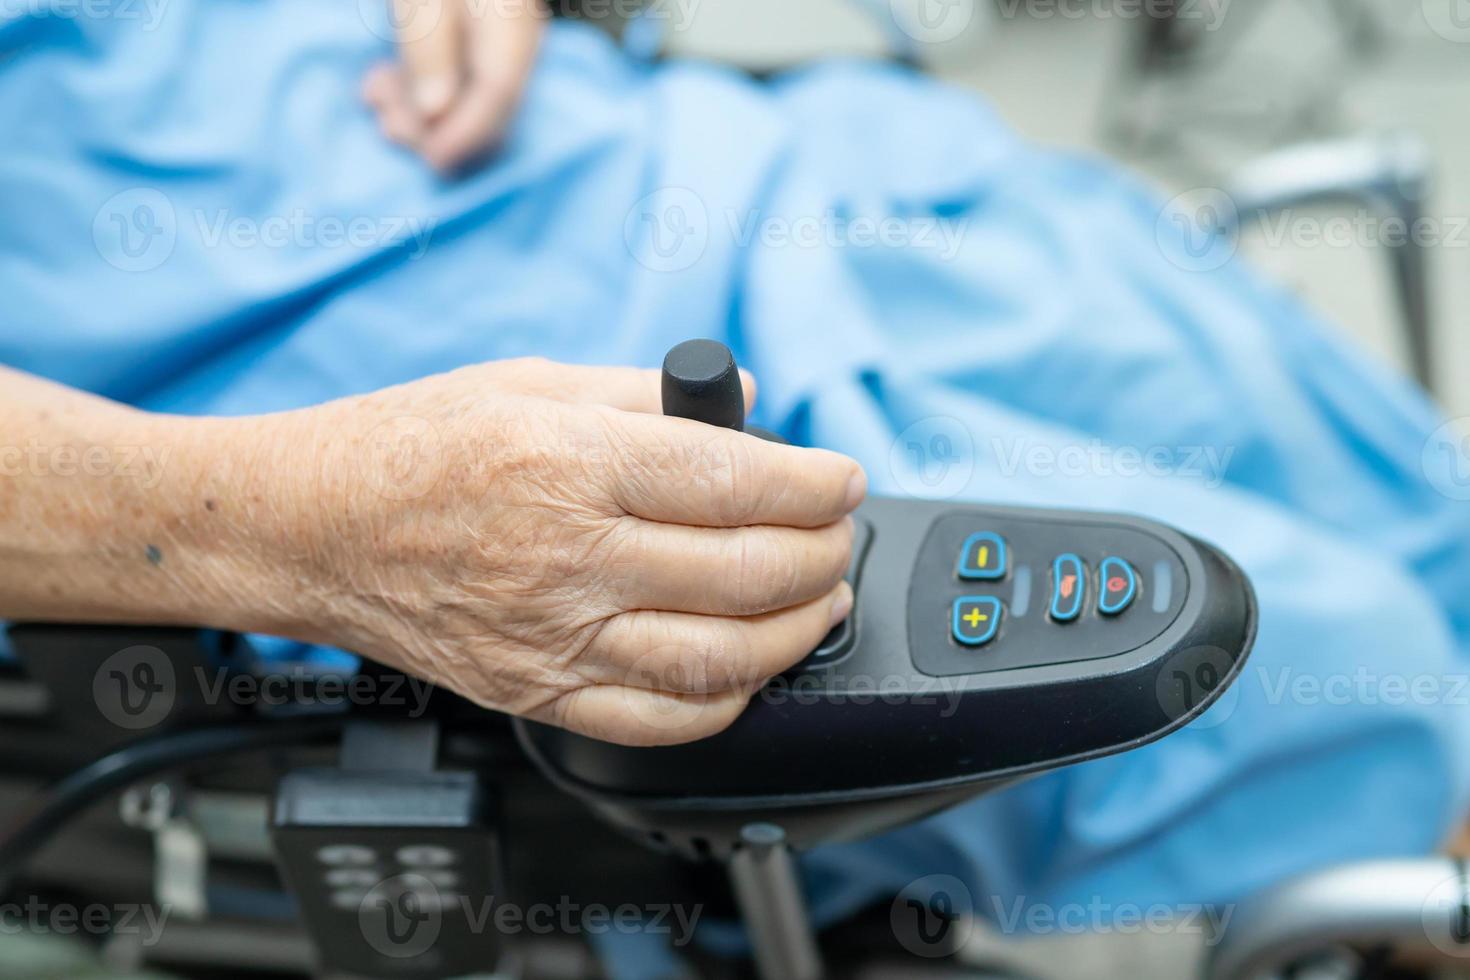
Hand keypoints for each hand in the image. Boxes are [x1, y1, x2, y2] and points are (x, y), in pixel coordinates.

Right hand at [263, 358, 864, 744]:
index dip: (812, 483)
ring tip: (820, 599)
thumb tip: (743, 402)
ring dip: (797, 630)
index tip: (841, 479)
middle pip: (745, 570)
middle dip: (822, 554)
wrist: (311, 528)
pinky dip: (726, 699)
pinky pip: (658, 720)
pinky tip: (751, 666)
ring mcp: (552, 636)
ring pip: (719, 656)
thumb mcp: (529, 383)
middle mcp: (567, 556)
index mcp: (570, 463)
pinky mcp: (536, 693)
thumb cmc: (410, 446)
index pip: (733, 480)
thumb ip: (644, 393)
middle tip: (837, 535)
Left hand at [362, 0, 547, 171]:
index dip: (468, 134)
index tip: (434, 162)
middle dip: (437, 124)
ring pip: (469, 90)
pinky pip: (456, 71)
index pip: (500, 90)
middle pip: (488, 99)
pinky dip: (419, 84)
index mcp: (509, 19)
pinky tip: (382, 83)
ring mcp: (495, 30)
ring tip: (376, 98)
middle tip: (386, 127)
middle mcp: (512, 29)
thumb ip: (428, 44)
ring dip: (420, 106)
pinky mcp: (471, 28)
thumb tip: (436, 113)